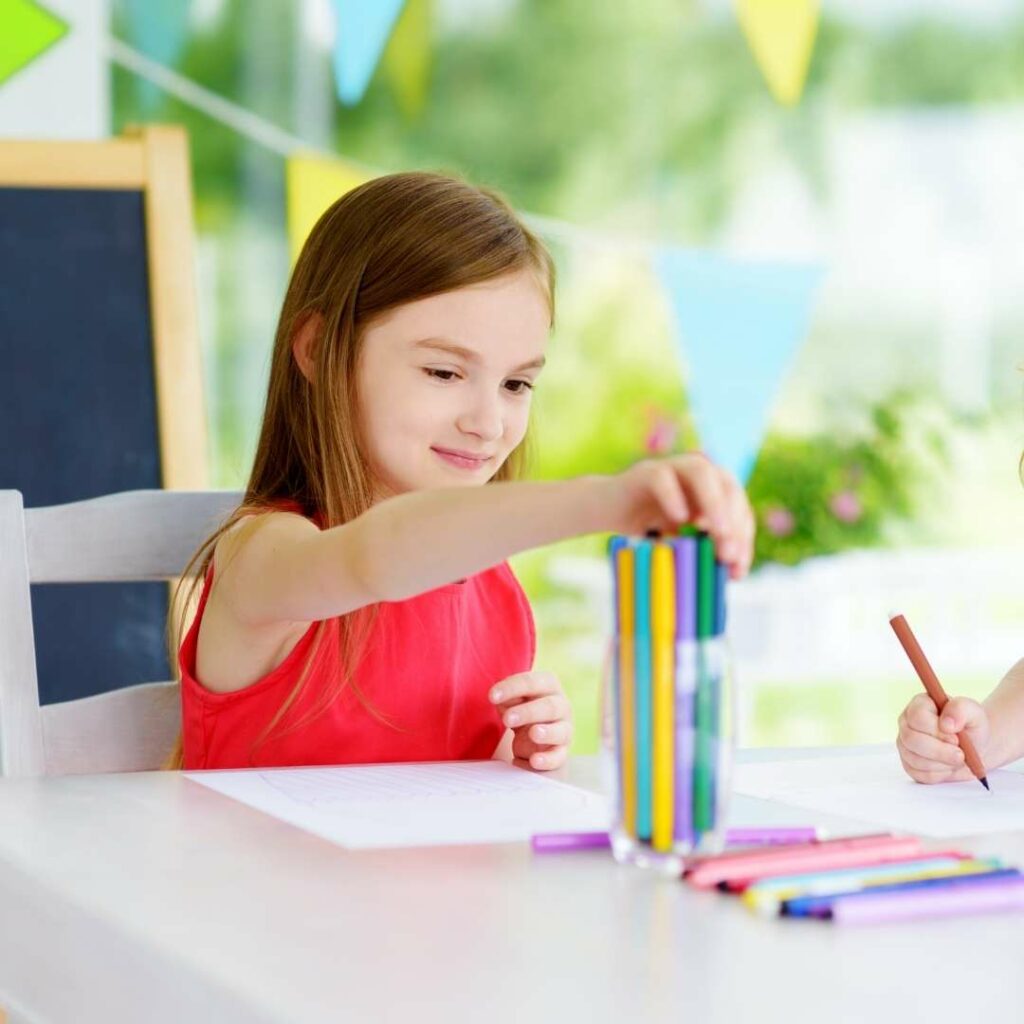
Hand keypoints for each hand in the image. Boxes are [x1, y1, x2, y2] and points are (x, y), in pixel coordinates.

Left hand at [489, 671, 572, 770]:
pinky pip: (558, 757)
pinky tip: (534, 761)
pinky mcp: (561, 753)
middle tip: (507, 719)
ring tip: (533, 734)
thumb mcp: (513, 701)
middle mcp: (561, 706)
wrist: (533, 739)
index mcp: (549, 686)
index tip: (492, 697)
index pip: (534, 683)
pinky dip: (548, 760)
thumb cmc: (521, 711)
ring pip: (561, 731)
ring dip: (547, 732)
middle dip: (528, 712)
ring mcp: (564, 730)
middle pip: (550, 706)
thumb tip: (498, 696)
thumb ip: (507, 697)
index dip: (513, 688)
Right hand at [607, 454, 754, 578]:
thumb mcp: (679, 543)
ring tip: (718, 532)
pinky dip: (673, 495)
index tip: (736, 570)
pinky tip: (679, 518)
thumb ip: (703, 551)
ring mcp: (671, 467)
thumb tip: (732, 573)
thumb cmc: (645, 529)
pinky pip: (662, 477)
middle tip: (729, 554)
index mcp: (713, 490)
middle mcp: (696, 472)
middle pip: (728, 486)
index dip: (743, 538)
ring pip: (700, 471)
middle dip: (734, 521)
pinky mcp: (644, 472)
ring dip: (714, 501)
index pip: (739, 509)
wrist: (605, 510)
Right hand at [896, 694, 989, 783]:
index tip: (956, 737)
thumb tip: (946, 724)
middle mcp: (906, 722)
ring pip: (914, 758)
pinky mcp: (908, 763)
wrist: (976, 748)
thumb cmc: (972, 728)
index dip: (936, 730)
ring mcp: (904, 744)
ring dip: (941, 763)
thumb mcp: (974, 713)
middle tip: (960, 754)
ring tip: (957, 759)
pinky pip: (918, 774)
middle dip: (939, 751)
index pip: (917, 716)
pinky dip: (938, 774)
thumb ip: (961, 709)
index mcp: (919, 704)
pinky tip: (948, 766)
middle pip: (911, 739)